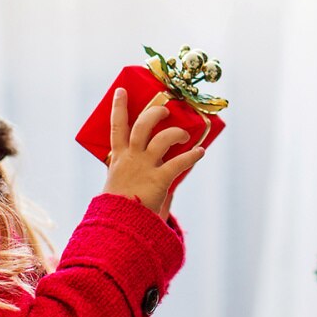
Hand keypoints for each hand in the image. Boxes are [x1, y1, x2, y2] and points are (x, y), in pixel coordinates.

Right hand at [102, 88, 204, 218]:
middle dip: (155, 113)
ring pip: (162, 139)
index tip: (122, 90)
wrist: (117, 225)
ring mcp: (145, 167)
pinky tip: (200, 152)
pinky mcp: (158, 180)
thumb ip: (133, 173)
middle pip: (142, 125)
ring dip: (177, 132)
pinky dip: (192, 156)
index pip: (116, 126)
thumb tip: (156, 171)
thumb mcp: (119, 183)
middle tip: (165, 110)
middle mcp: (131, 158)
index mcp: (118, 157)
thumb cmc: (119, 206)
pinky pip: (179, 163)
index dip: (118, 106)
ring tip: (185, 134)